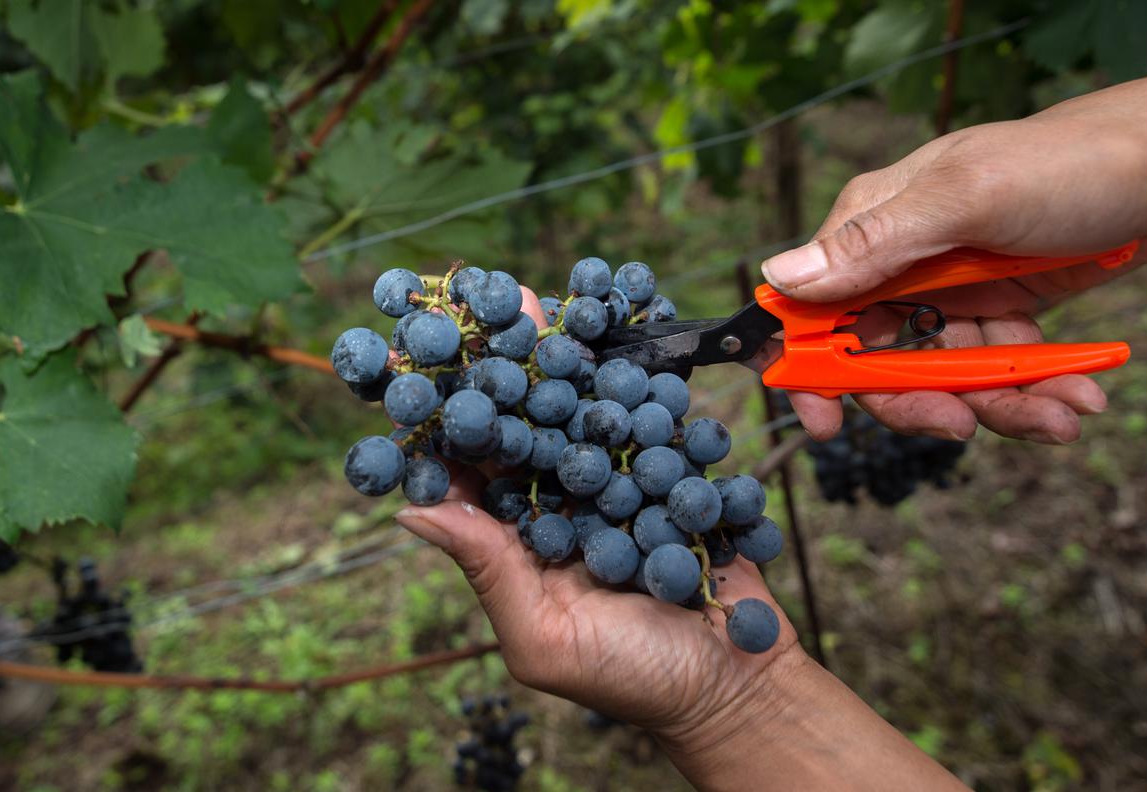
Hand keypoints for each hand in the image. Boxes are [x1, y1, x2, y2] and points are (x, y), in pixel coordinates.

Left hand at [395, 287, 798, 741]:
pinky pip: (650, 417)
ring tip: (545, 298)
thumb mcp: (545, 638)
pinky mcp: (672, 471)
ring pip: (581, 408)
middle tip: (485, 302)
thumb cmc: (632, 678)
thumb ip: (488, 571)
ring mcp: (615, 481)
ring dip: (565, 355)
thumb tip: (408, 512)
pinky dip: (638, 375)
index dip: (443, 416)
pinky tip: (623, 327)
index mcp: (513, 538)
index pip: (469, 466)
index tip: (417, 362)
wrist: (739, 682)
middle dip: (502, 363)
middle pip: (521, 420)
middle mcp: (557, 500)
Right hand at [760, 70, 1146, 443]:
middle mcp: (900, 264)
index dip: (808, 368)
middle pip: (875, 360)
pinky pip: (994, 372)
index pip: (811, 307)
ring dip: (998, 406)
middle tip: (963, 424)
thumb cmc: (1069, 163)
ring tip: (1061, 416)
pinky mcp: (997, 313)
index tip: (825, 423)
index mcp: (873, 226)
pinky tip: (1076, 396)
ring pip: (942, 376)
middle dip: (919, 401)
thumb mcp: (969, 198)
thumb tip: (779, 276)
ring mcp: (950, 292)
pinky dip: (1033, 393)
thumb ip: (877, 243)